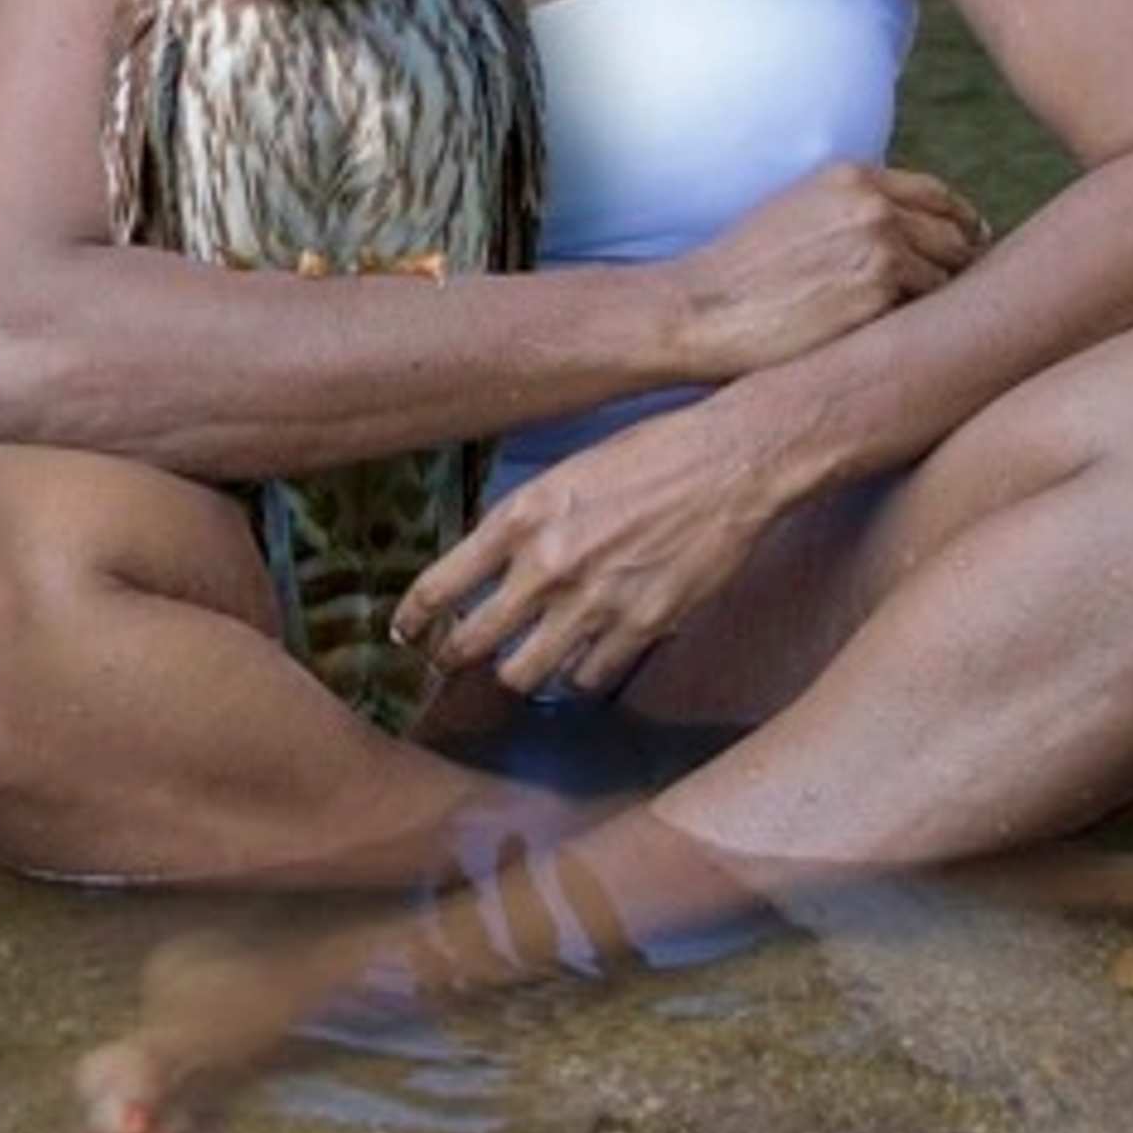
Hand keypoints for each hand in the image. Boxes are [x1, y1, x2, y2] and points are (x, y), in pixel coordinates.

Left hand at [393, 398, 780, 701]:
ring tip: (525, 660)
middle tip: (452, 663)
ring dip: (520, 671)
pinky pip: (588, 678)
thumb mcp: (568, 473)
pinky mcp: (640, 629)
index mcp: (523, 516)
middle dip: (454, 659)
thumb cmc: (651, 453)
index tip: (403, 634)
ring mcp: (594, 603)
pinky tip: (585, 655)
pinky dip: (580, 674)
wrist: (729, 462)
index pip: (443, 585)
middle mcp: (549, 565)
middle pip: (474, 644)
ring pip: (525, 675)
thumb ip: (525, 523)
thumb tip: (493, 565)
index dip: (413, 619)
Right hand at [668, 158, 986, 378]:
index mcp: (852, 176)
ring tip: (944, 330)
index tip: (975, 245)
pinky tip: (920, 345)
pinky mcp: (880, 297)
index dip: (963, 222)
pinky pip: (929, 314)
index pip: (937, 194)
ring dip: (946, 302)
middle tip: (970, 296)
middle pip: (955, 234)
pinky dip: (928, 329)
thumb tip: (905, 227)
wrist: (702, 307)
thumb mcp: (799, 209)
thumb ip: (852, 207)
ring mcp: (880, 249)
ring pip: (949, 276)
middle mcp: (873, 204)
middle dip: (965, 264)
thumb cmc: (743, 270)